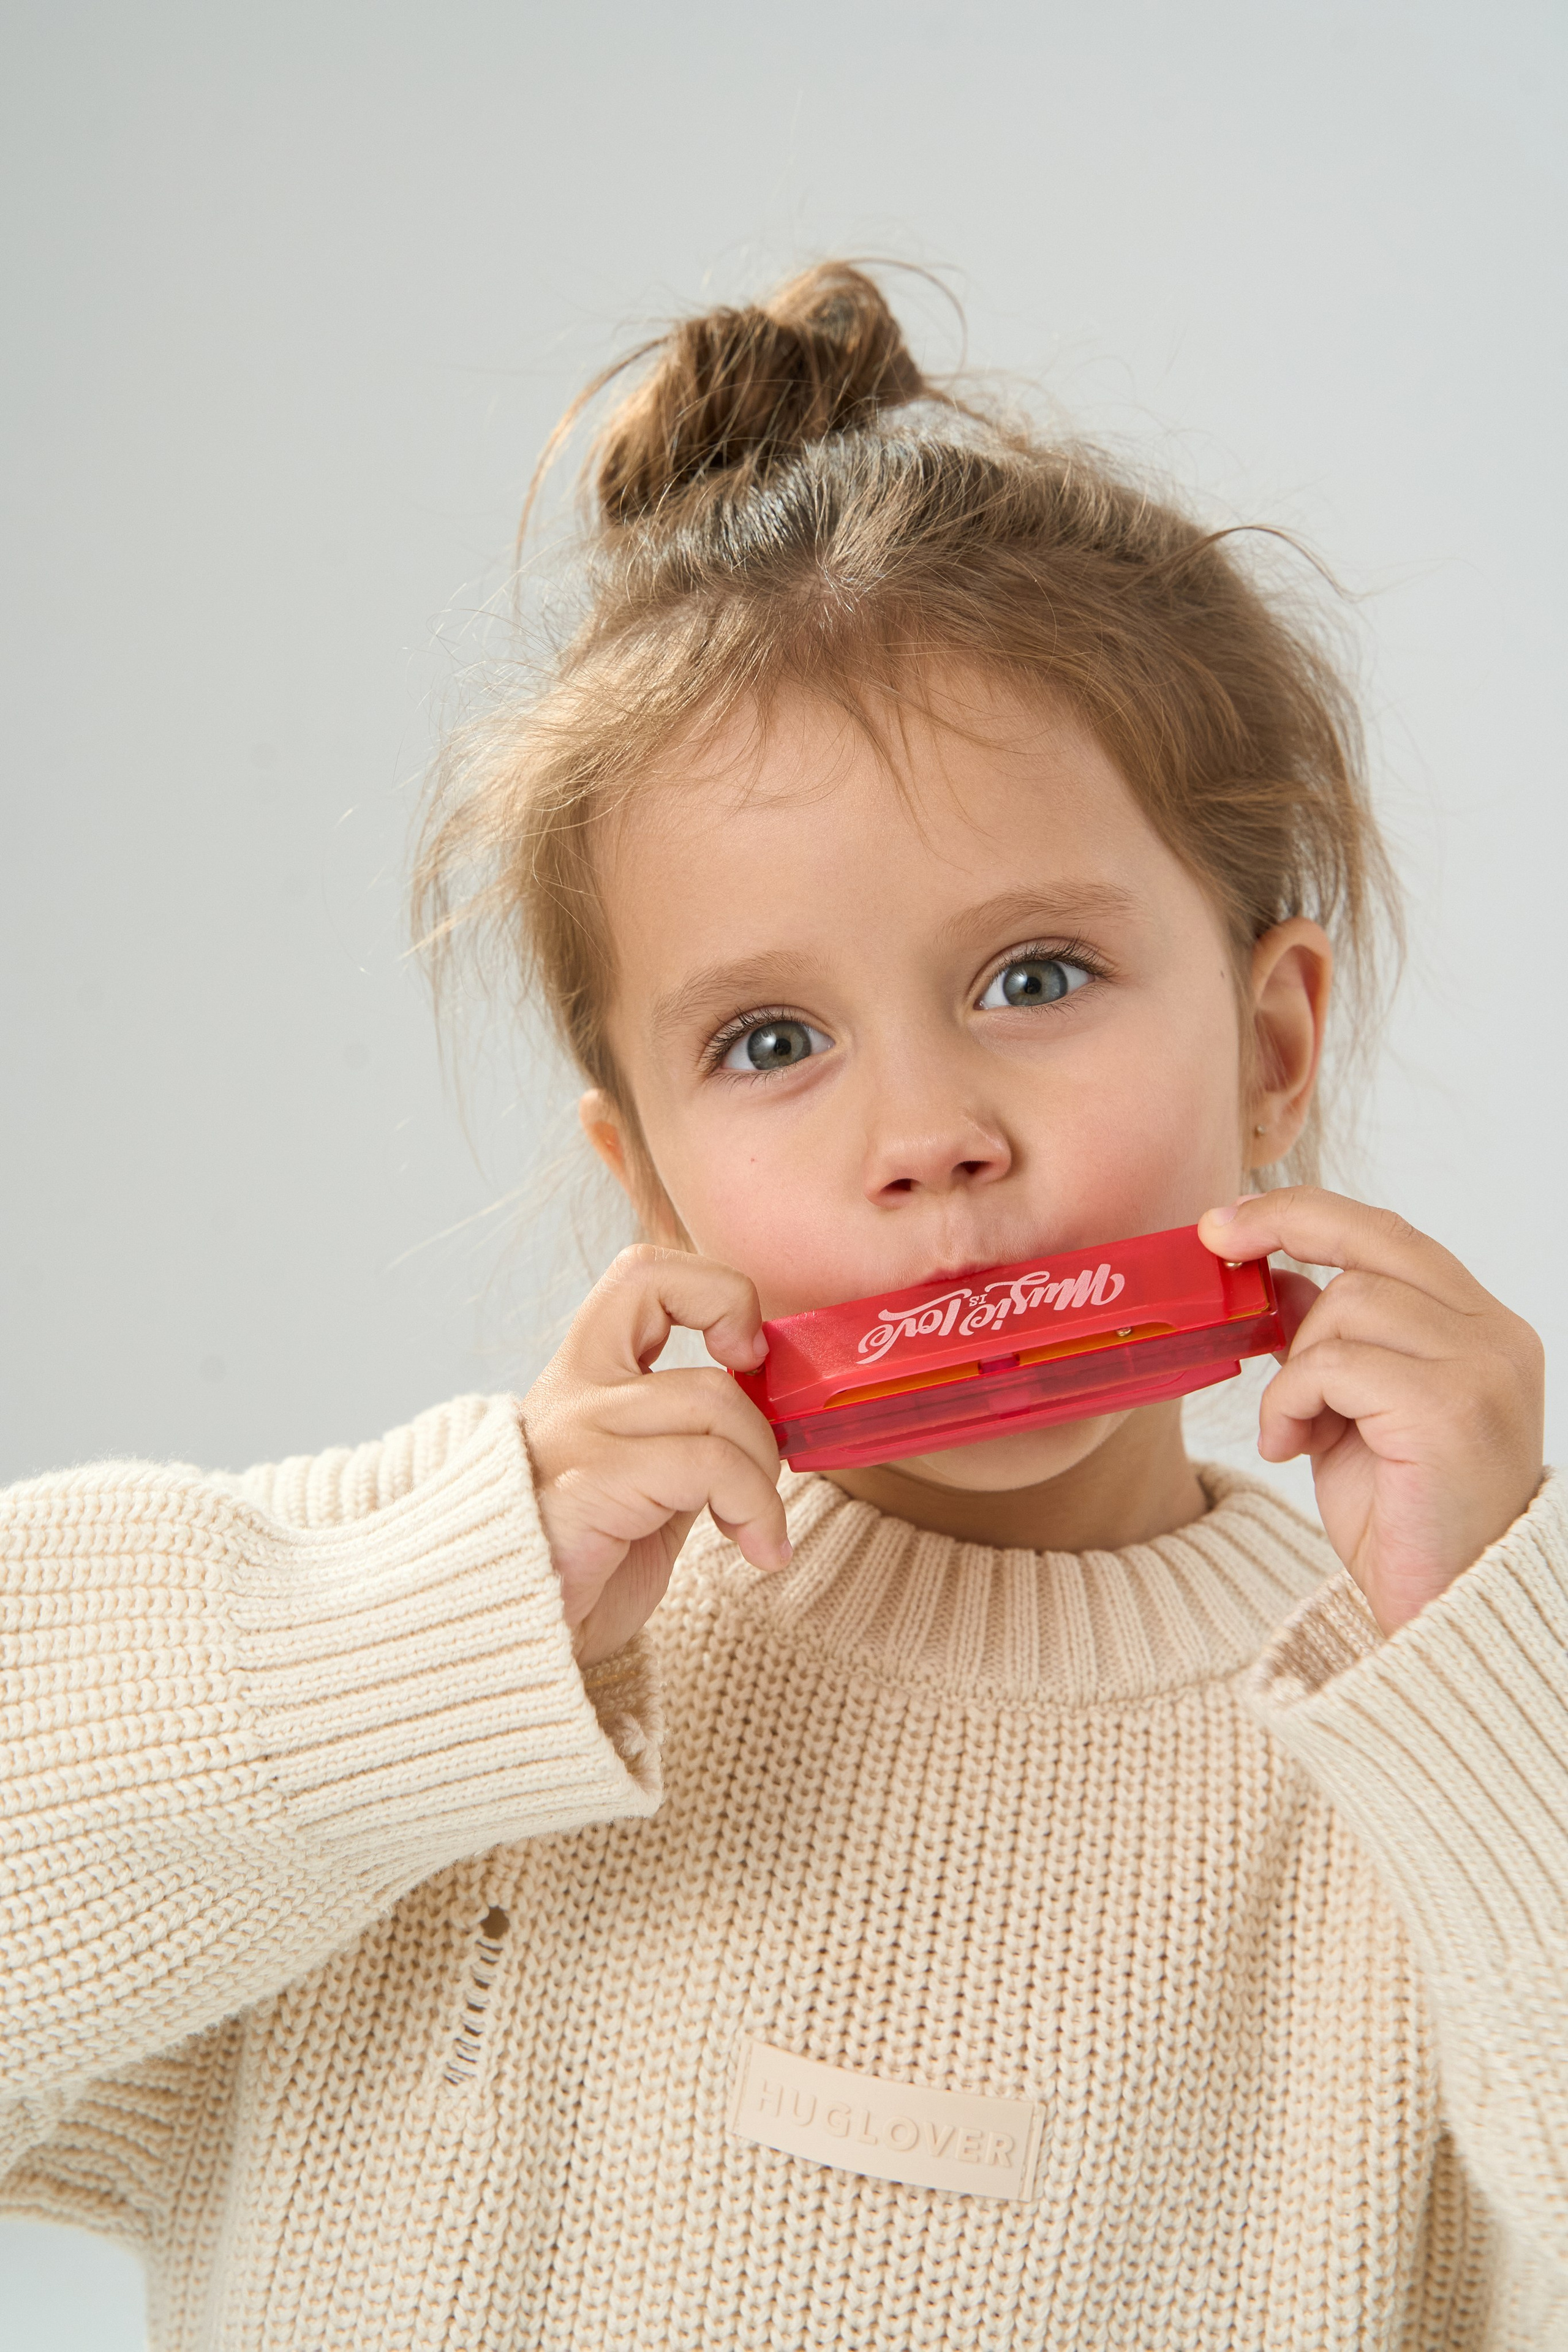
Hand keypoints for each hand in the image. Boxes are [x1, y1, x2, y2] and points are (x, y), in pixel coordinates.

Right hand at [521, 1245, 790, 1668]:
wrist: (510, 1648)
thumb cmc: (580, 1574)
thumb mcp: (647, 1488)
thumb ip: (689, 1442)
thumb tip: (771, 1421)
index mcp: (583, 1378)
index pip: (641, 1275)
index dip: (711, 1291)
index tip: (745, 1352)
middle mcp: (572, 1388)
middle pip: (654, 1281)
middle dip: (739, 1330)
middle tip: (761, 1418)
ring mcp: (575, 1428)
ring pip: (713, 1396)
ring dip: (764, 1468)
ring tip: (760, 1530)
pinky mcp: (590, 1481)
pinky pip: (710, 1465)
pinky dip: (757, 1508)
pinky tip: (760, 1551)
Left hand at [1198, 1188, 1544, 1635]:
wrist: (1447, 1612)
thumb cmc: (1404, 1516)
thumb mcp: (1352, 1411)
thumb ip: (1329, 1343)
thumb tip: (1276, 1276)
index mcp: (1481, 1329)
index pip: (1393, 1235)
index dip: (1309, 1214)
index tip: (1230, 1220)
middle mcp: (1495, 1337)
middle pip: (1375, 1243)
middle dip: (1283, 1229)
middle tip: (1212, 1245)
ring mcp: (1481, 1369)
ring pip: (1348, 1303)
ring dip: (1293, 1363)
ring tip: (1291, 1427)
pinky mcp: (1449, 1410)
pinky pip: (1335, 1364)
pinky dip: (1291, 1399)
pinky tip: (1291, 1445)